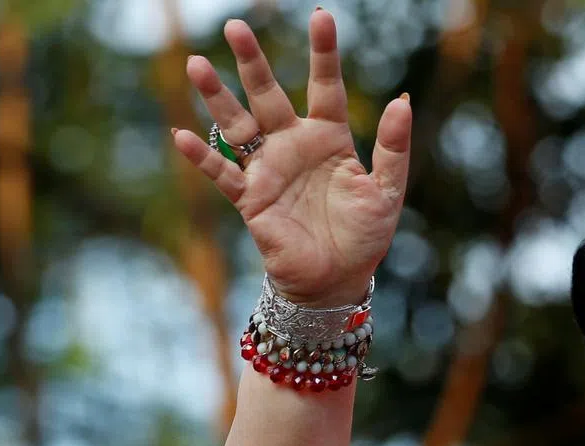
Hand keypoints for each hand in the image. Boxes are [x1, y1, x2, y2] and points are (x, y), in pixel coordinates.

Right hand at [172, 9, 410, 306]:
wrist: (338, 279)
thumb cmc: (364, 235)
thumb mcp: (387, 191)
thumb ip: (393, 149)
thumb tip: (402, 101)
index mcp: (330, 138)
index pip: (325, 87)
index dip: (323, 54)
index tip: (321, 17)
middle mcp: (294, 146)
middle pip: (269, 95)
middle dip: (252, 63)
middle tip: (236, 26)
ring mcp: (269, 170)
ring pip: (238, 125)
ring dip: (217, 97)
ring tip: (196, 63)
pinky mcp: (251, 199)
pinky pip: (223, 173)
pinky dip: (203, 157)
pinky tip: (182, 134)